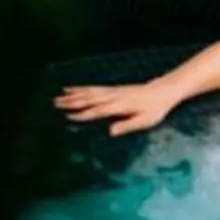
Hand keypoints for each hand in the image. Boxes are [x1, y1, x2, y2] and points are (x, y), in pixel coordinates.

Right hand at [54, 81, 176, 136]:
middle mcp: (113, 97)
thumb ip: (128, 125)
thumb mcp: (145, 121)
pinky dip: (81, 88)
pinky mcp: (113, 89)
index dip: (83, 114)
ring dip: (73, 94)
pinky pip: (94, 88)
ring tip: (58, 97)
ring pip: (89, 92)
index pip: (97, 110)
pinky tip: (72, 89)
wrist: (164, 91)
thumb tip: (110, 132)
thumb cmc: (155, 109)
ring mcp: (112, 91)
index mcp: (119, 106)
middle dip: (72, 101)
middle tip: (55, 103)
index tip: (68, 116)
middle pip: (89, 99)